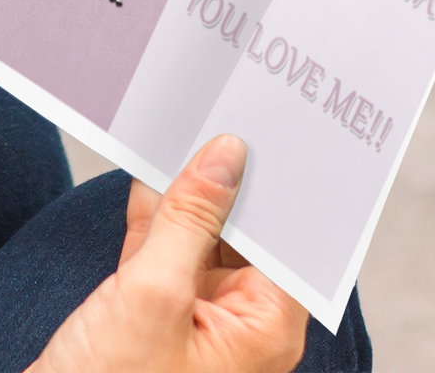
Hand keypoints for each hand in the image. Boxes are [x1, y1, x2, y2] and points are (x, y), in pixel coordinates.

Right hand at [30, 136, 307, 372]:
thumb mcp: (150, 294)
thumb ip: (188, 220)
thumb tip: (225, 157)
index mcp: (263, 330)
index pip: (289, 240)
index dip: (283, 182)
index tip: (277, 124)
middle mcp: (238, 325)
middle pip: (246, 232)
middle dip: (231, 174)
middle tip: (225, 104)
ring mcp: (192, 319)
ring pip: (199, 234)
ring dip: (185, 186)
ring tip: (183, 120)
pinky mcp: (149, 314)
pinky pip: (161, 248)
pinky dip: (151, 210)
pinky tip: (145, 164)